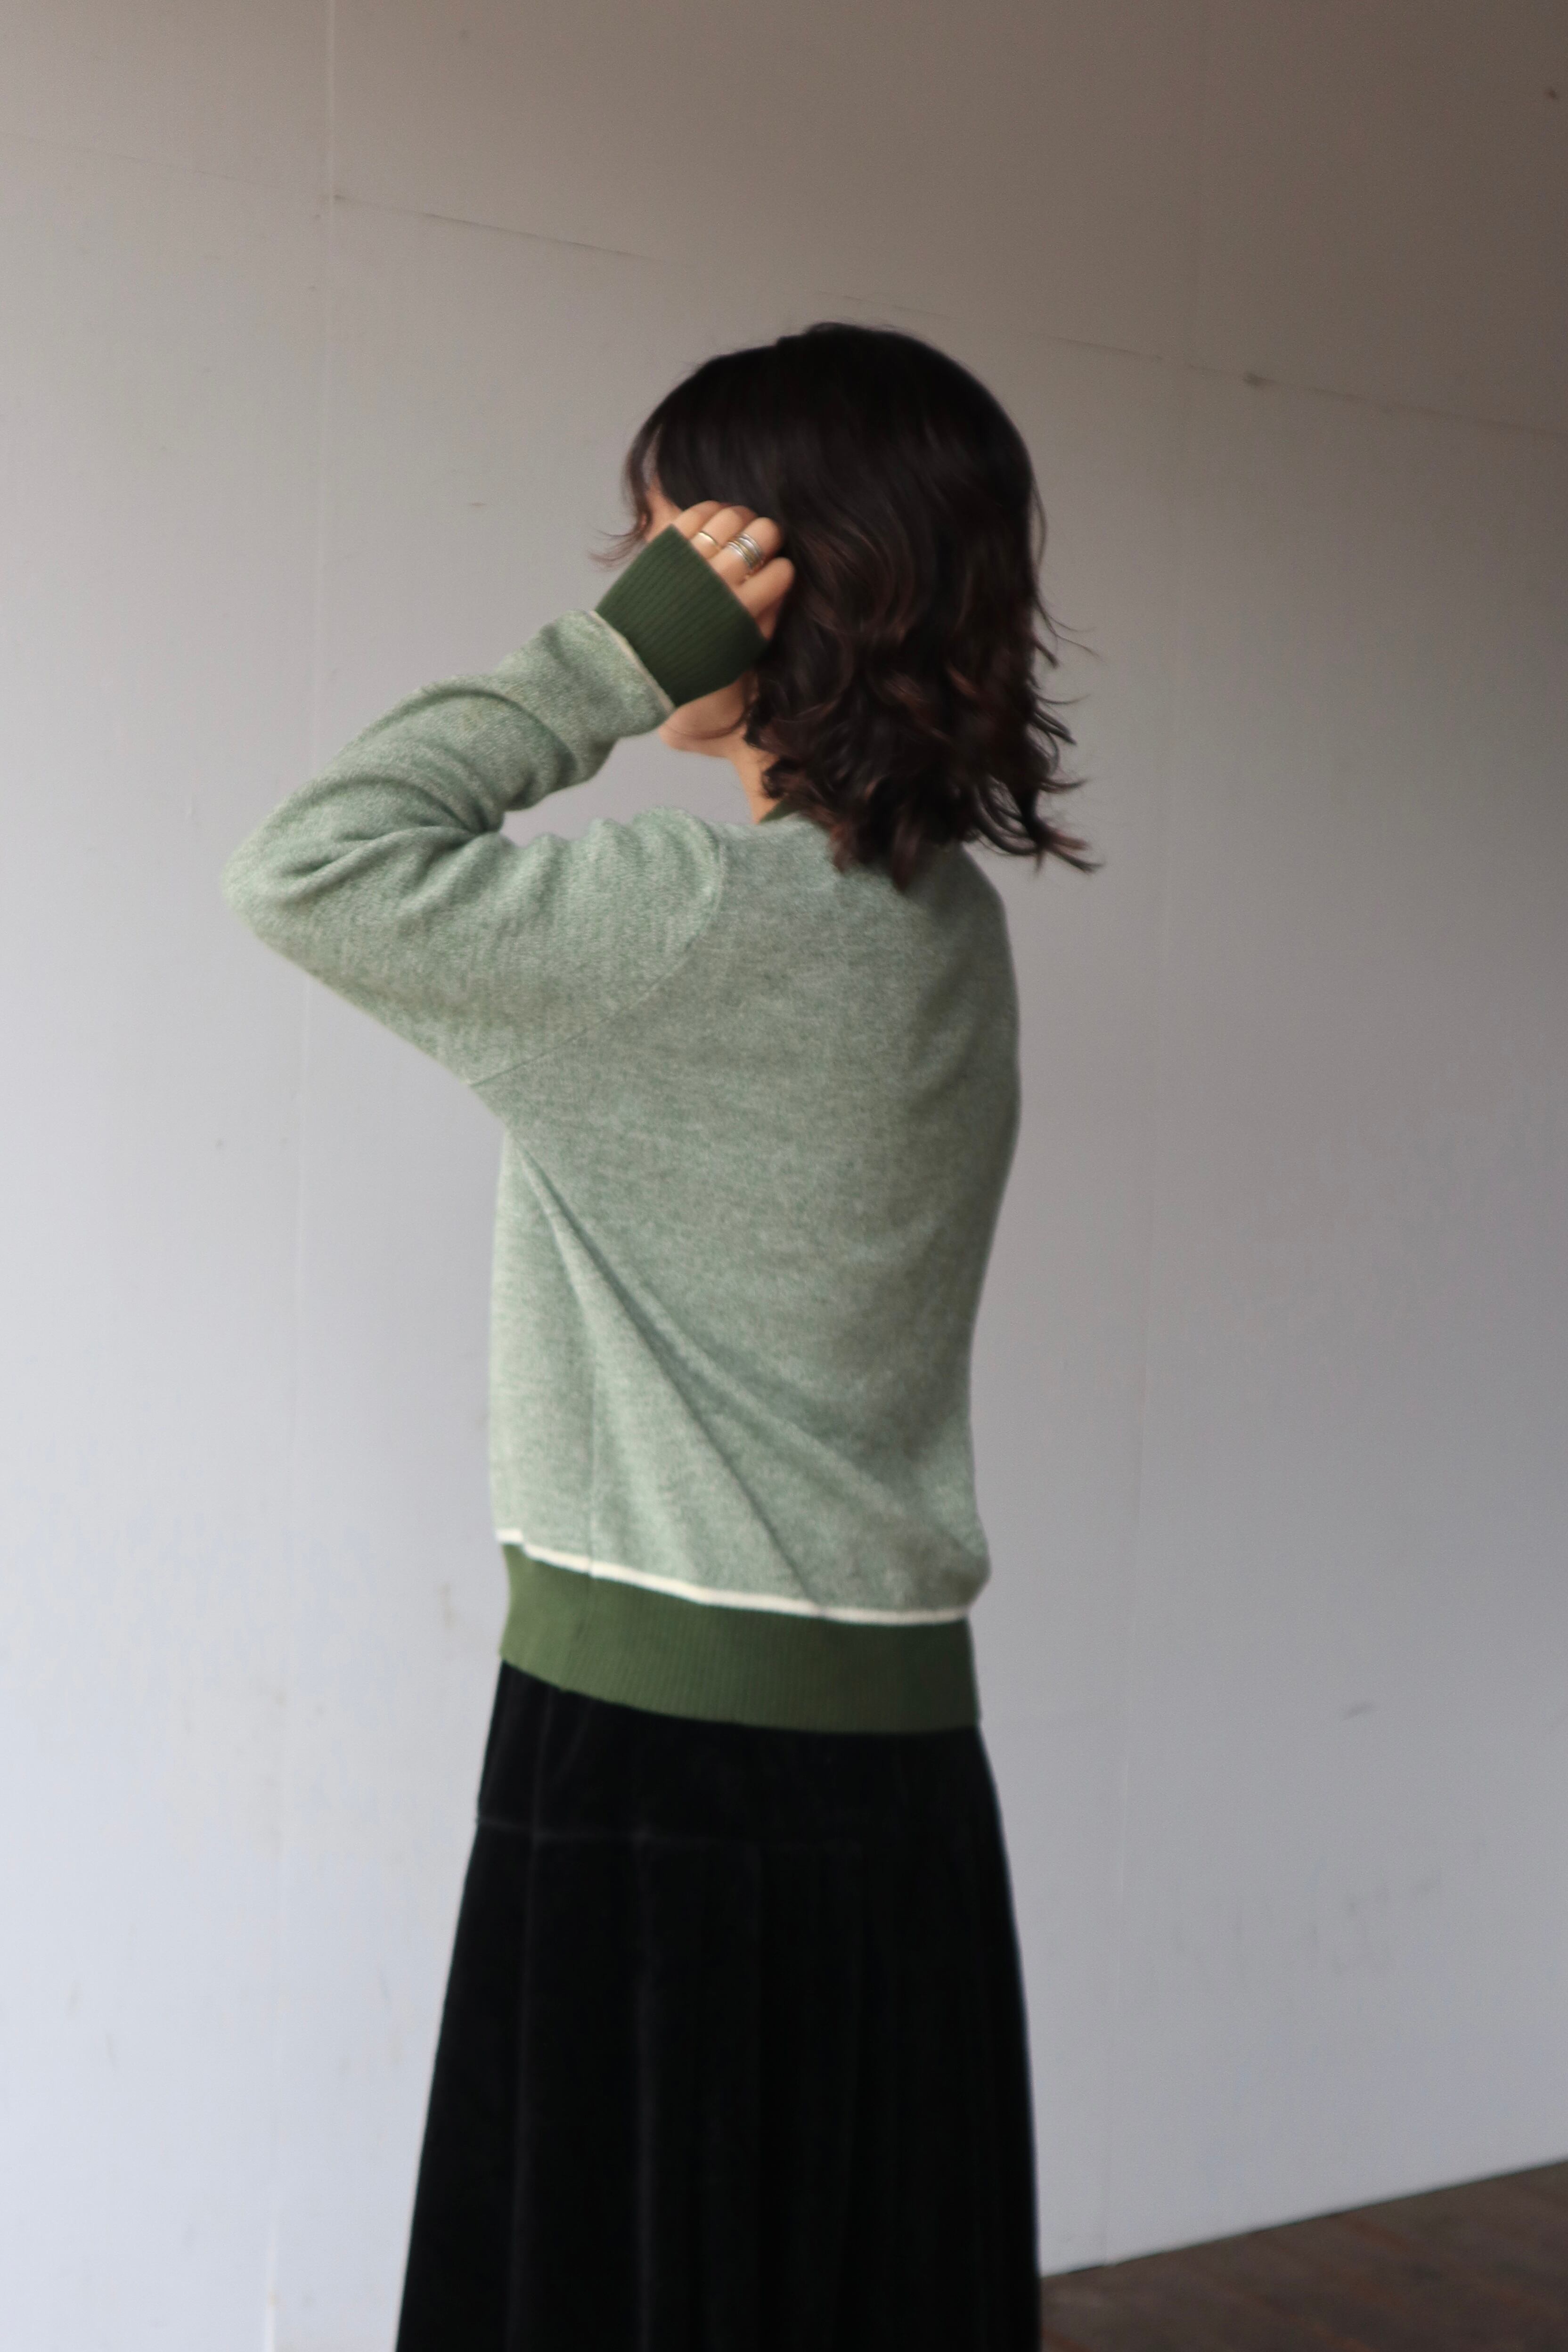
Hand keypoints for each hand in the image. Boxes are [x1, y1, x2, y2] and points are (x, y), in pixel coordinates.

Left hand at [655, 500, 793, 749]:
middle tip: (763, 542)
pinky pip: (698, 513)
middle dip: (770, 534)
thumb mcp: (738, 652)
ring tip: (739, 527)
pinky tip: (716, 520)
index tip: (775, 572)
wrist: (636, 663)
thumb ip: (766, 620)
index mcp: (741, 609)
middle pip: (765, 533)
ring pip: (733, 517)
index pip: (782, 570)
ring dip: (743, 518)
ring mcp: (692, 560)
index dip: (782, 568)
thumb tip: (783, 585)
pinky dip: (712, 511)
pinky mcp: (667, 546)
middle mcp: (720, 580)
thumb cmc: (690, 664)